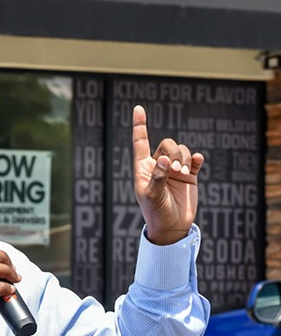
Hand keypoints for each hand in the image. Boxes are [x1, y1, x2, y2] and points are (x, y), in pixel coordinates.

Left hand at [132, 105, 204, 245]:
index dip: (139, 125)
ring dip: (184, 158)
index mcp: (144, 168)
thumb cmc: (155, 212)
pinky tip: (196, 163)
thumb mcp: (152, 196)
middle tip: (175, 170)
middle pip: (167, 144)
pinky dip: (196, 159)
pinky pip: (194, 160)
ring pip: (181, 150)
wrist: (172, 227)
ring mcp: (174, 170)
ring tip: (182, 174)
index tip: (138, 108)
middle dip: (173, 152)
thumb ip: (157, 176)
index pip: (140, 142)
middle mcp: (158, 166)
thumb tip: (162, 159)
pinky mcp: (189, 176)